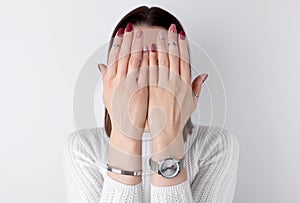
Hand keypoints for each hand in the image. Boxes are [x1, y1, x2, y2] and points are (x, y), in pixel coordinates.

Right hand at [98, 25, 148, 140]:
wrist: (126, 130)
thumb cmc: (119, 113)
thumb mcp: (108, 95)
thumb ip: (106, 78)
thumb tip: (101, 66)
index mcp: (110, 81)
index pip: (113, 57)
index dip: (117, 43)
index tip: (120, 33)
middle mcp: (117, 81)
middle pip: (122, 55)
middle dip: (127, 40)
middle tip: (132, 28)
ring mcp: (129, 86)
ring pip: (133, 61)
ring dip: (137, 46)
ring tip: (141, 34)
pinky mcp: (140, 90)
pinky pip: (144, 72)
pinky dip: (146, 60)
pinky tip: (150, 51)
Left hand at [148, 24, 207, 157]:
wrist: (166, 132)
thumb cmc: (178, 118)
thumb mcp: (193, 103)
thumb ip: (198, 87)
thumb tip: (204, 75)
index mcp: (186, 84)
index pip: (184, 59)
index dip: (182, 46)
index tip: (180, 35)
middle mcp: (175, 83)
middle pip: (173, 57)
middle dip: (171, 41)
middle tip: (168, 30)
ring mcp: (163, 86)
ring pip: (161, 62)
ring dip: (160, 47)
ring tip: (157, 36)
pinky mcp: (152, 90)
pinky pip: (150, 72)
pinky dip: (149, 61)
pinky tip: (147, 52)